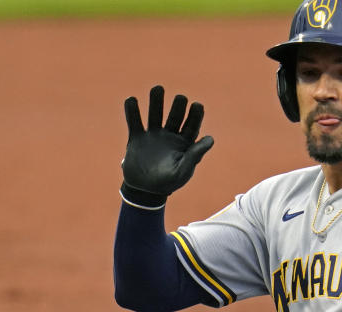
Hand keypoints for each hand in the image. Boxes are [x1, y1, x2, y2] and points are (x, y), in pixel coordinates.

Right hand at [121, 85, 213, 204]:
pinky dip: (132, 112)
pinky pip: (134, 122)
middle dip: (178, 106)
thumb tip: (210, 139)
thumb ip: (194, 156)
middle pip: (175, 116)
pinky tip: (131, 100)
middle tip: (181, 98)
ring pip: (155, 114)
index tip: (197, 105)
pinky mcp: (137, 138)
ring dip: (156, 101)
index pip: (192, 125)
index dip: (195, 115)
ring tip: (158, 89)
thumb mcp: (183, 172)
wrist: (144, 192)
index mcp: (184, 143)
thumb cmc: (167, 183)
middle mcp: (169, 135)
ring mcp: (153, 135)